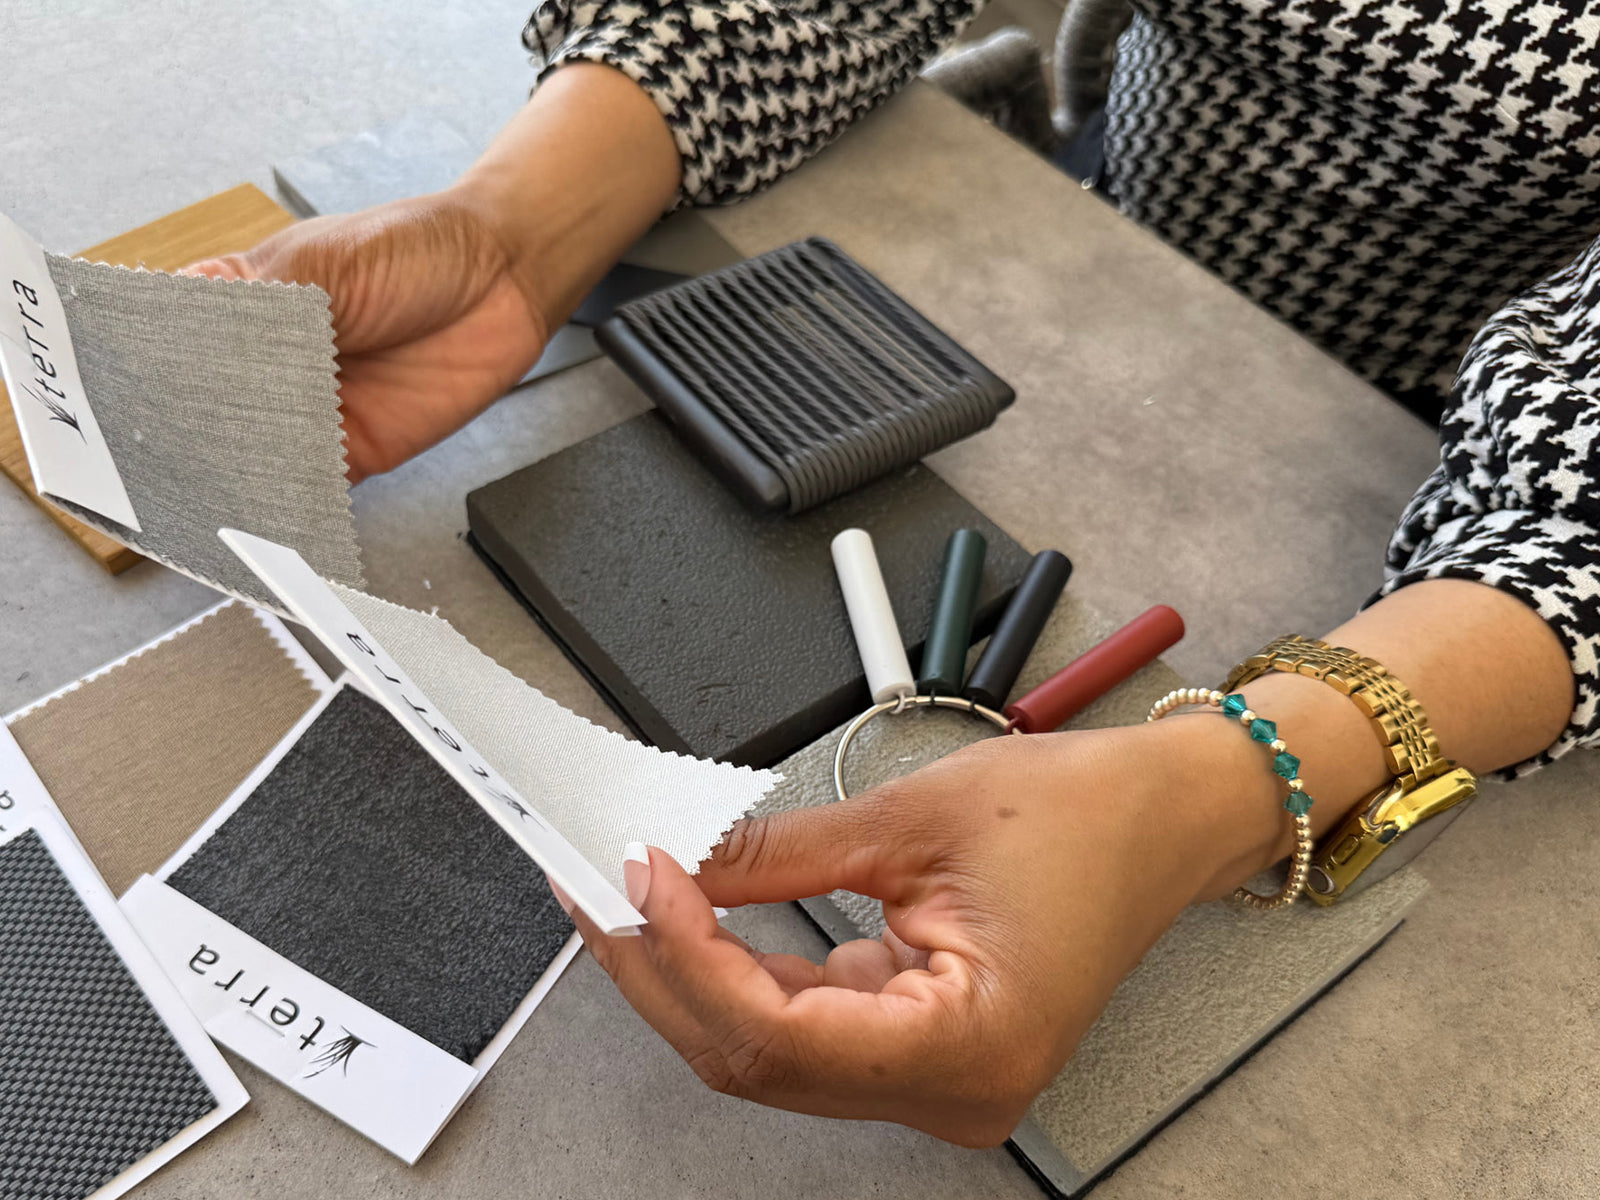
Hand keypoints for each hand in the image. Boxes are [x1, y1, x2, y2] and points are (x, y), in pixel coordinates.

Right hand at [183, 63, 681, 481]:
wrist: (504, 277)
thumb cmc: (415, 249)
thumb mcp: (324, 265)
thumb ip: (261, 310)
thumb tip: (192, 349)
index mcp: (237, 303)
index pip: (169, 347)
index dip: (145, 375)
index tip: (123, 401)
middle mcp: (264, 363)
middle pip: (203, 413)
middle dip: (183, 438)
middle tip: (154, 463)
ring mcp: (307, 411)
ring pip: (250, 457)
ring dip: (230, 477)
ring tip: (201, 494)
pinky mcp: (354, 451)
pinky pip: (310, 489)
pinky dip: (288, 504)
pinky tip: (265, 513)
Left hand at [564, 717, 1272, 1145]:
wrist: (1161, 817)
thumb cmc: (1086, 817)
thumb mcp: (911, 820)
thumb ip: (779, 853)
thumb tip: (681, 860)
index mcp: (972, 1050)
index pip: (778, 1037)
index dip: (688, 957)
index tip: (636, 877)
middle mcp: (953, 1090)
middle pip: (756, 1055)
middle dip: (664, 966)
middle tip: (598, 882)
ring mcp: (931, 1074)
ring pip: (767, 1045)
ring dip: (690, 967)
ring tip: (630, 888)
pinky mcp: (915, 1042)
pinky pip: (801, 1021)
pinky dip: (740, 966)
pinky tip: (692, 913)